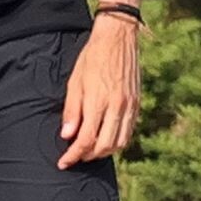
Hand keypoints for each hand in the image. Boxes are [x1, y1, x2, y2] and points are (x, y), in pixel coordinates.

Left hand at [58, 16, 140, 168]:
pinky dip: (117, 142)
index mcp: (99, 101)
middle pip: (104, 146)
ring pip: (119, 143)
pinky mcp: (137, 104)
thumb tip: (67, 136)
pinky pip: (128, 132)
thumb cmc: (92, 57)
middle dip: (87, 156)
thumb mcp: (75, 81)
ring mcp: (130, 106)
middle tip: (75, 157)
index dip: (74, 155)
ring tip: (89, 151)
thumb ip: (72, 110)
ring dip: (103, 152)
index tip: (63, 162)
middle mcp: (117, 107)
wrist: (118, 38)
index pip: (86, 139)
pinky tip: (105, 140)